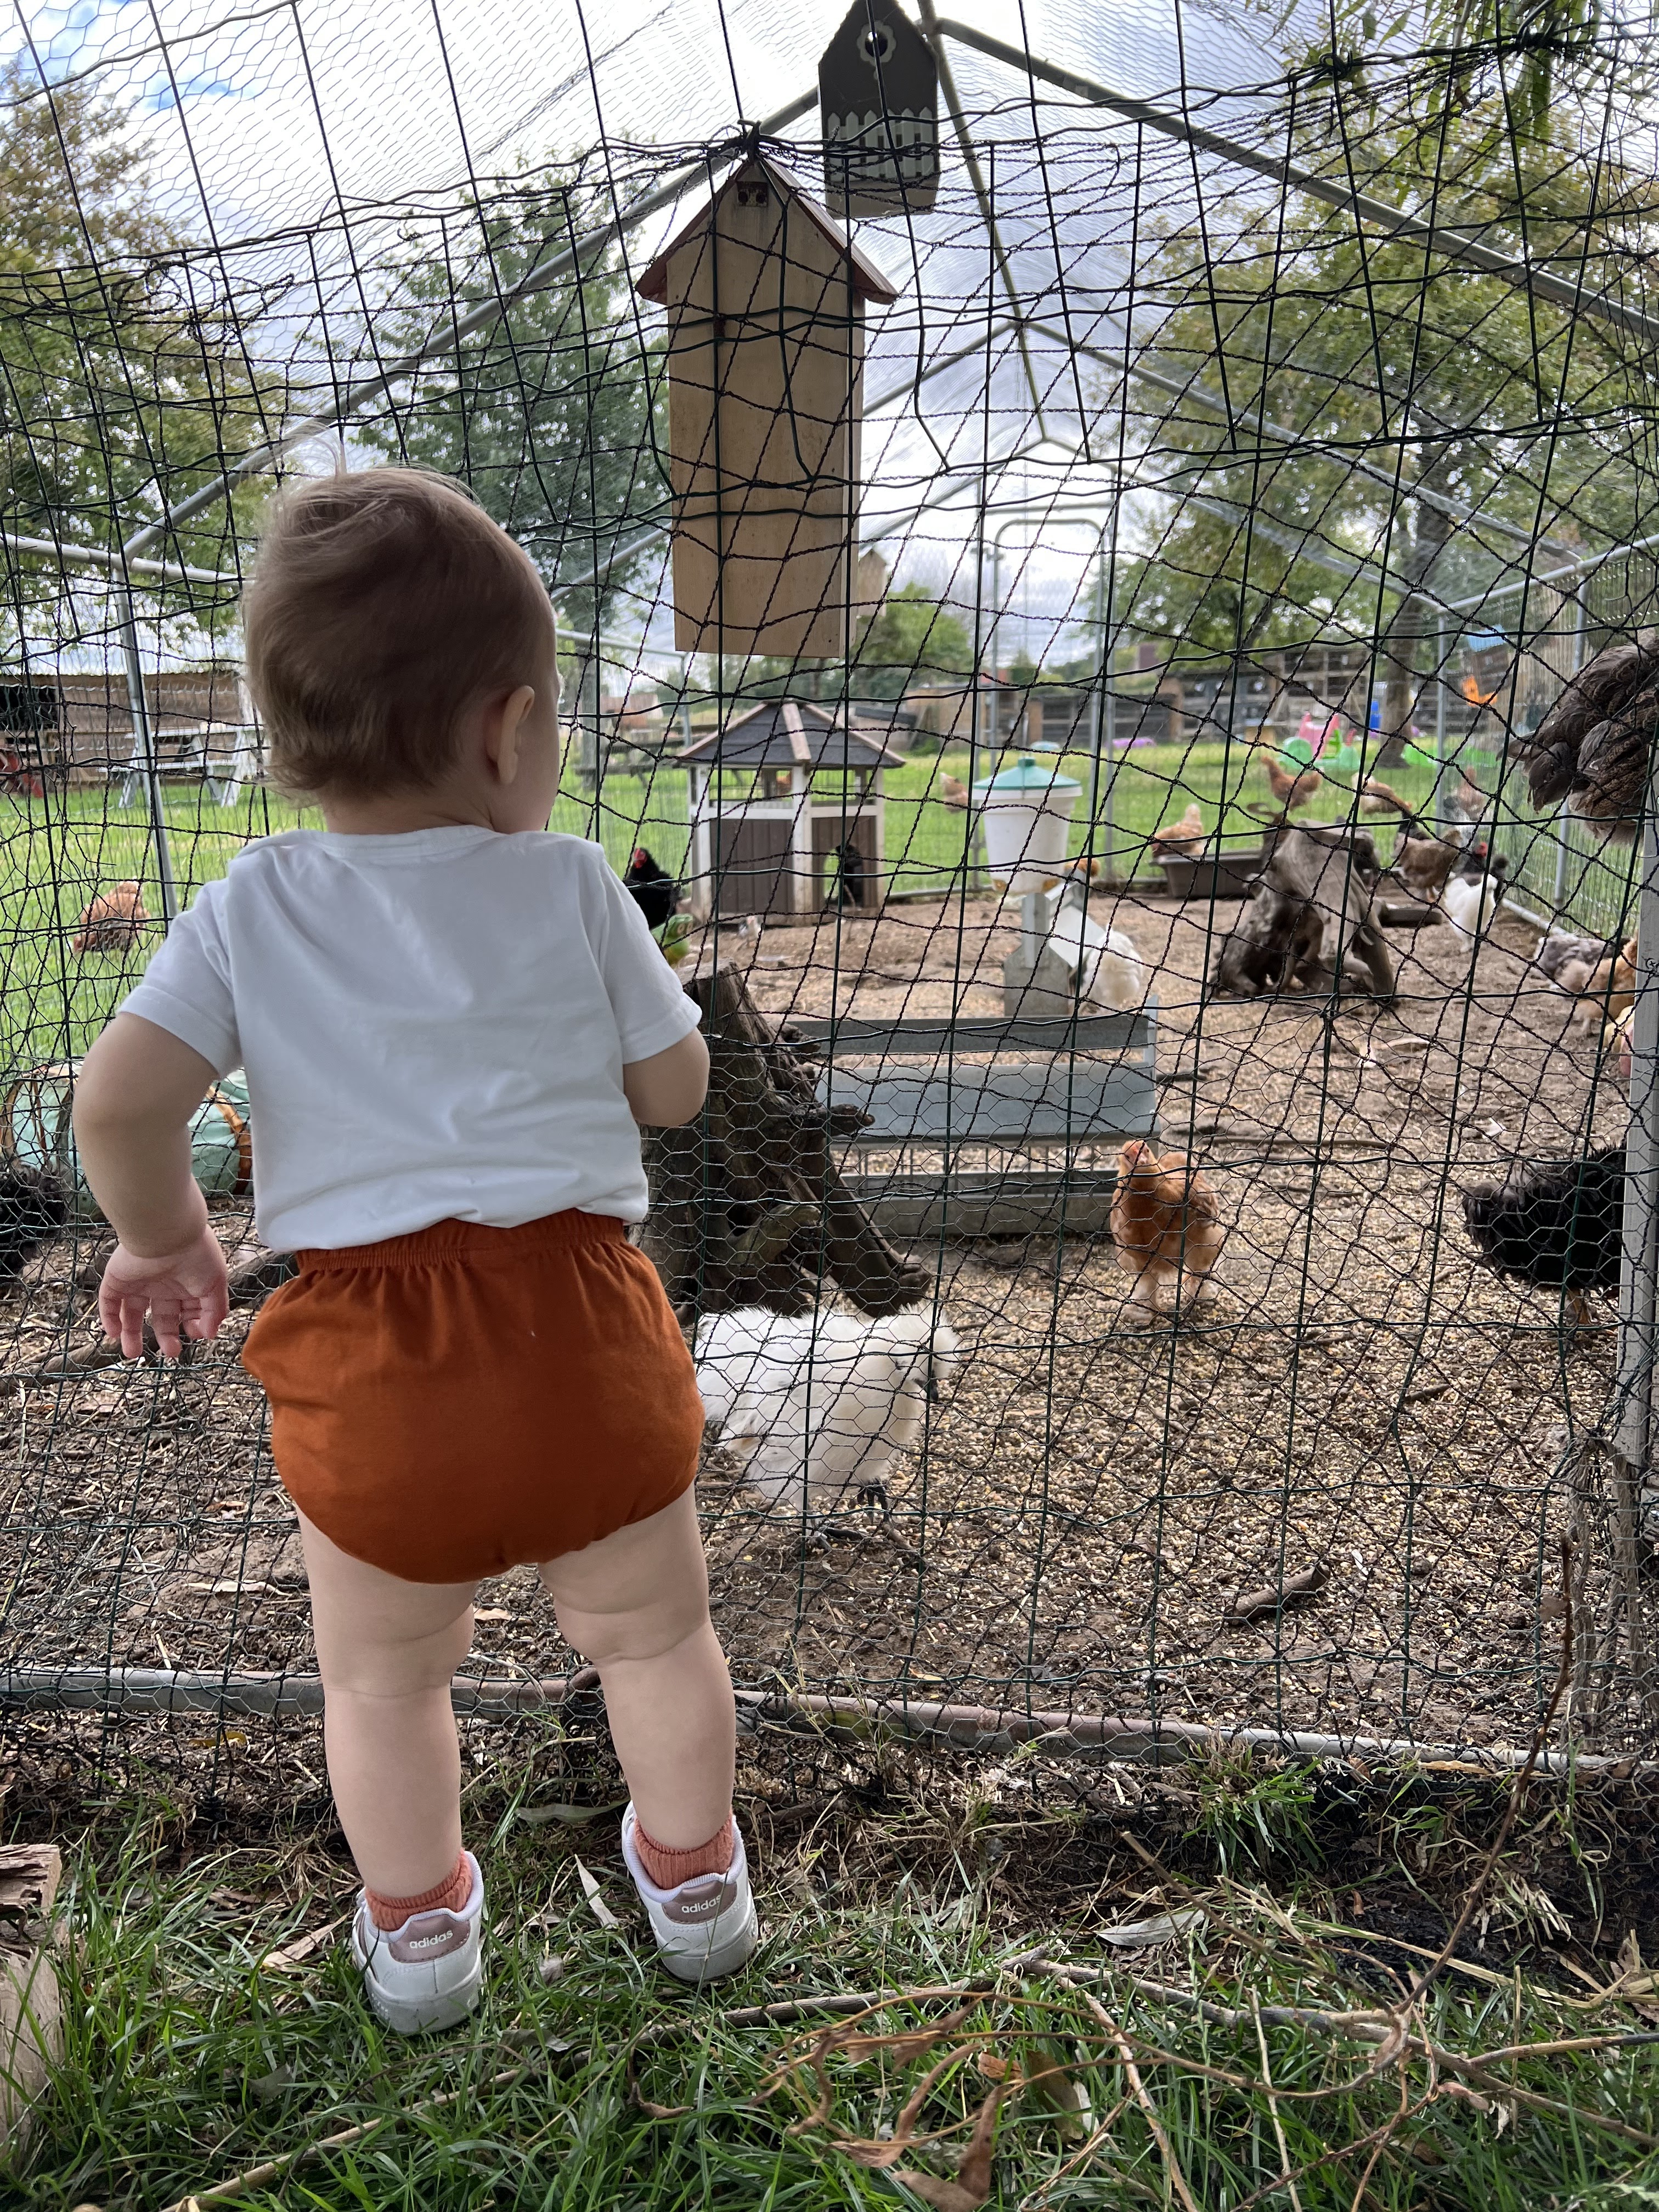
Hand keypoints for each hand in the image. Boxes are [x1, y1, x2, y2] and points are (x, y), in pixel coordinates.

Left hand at [98, 1226, 229, 1359]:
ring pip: (131, 1313)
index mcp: (187, 1285)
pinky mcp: (117, 1279)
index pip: (188, 1312)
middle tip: (170, 1352)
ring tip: (132, 1353)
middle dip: (166, 1336)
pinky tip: (113, 1333)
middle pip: (162, 1317)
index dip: (192, 1326)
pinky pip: (108, 1302)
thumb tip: (210, 1334)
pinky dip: (109, 1318)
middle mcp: (163, 1285)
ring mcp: (138, 1283)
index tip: (195, 1333)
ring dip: (131, 1334)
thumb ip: (215, 1311)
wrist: (166, 1232)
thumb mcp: (215, 1284)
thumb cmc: (196, 1254)